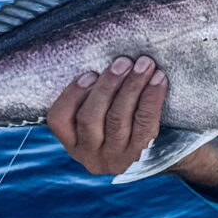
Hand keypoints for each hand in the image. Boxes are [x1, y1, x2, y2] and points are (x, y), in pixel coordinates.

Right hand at [48, 55, 167, 174]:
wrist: (157, 155)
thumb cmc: (122, 122)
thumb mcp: (101, 117)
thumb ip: (95, 95)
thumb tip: (105, 60)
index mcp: (72, 142)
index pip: (59, 119)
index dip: (72, 94)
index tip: (90, 73)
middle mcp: (90, 153)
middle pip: (90, 117)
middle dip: (107, 85)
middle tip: (123, 62)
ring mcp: (115, 157)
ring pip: (117, 119)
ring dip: (131, 87)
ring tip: (143, 65)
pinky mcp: (142, 156)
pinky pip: (145, 123)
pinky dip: (152, 98)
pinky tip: (158, 79)